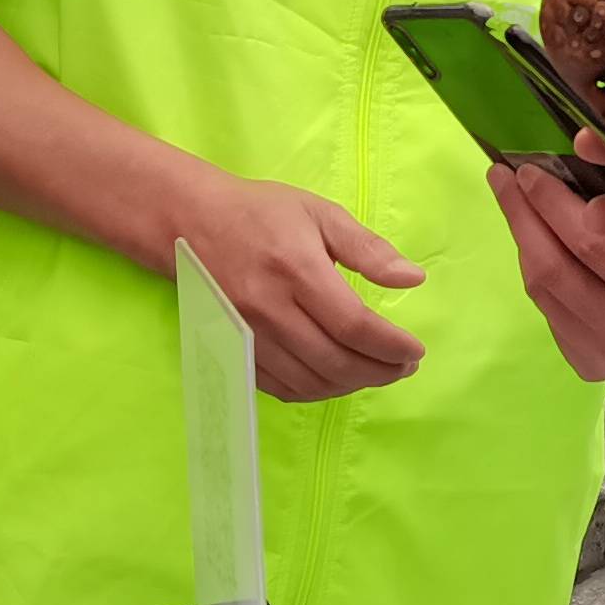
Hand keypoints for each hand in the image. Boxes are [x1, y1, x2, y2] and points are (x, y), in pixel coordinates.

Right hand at [170, 170, 425, 401]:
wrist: (190, 224)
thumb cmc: (261, 213)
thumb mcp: (320, 214)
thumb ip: (368, 249)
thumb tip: (413, 279)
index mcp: (297, 270)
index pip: (354, 325)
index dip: (390, 346)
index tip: (415, 350)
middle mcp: (270, 309)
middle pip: (335, 361)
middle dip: (380, 372)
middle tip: (404, 366)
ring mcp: (249, 335)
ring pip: (311, 381)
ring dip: (352, 385)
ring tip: (377, 371)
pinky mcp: (235, 350)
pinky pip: (282, 388)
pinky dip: (317, 391)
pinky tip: (337, 378)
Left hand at [485, 152, 604, 382]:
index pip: (592, 245)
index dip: (553, 203)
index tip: (531, 166)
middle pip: (555, 265)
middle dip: (524, 212)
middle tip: (507, 171)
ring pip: (543, 287)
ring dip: (521, 235)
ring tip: (509, 193)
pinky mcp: (588, 365)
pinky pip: (547, 307)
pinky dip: (534, 264)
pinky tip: (531, 233)